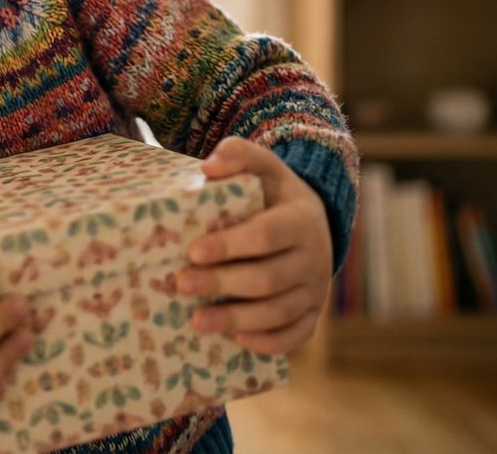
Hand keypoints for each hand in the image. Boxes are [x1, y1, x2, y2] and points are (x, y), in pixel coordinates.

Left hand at [178, 136, 333, 353]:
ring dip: (238, 319)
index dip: (230, 245)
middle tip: (181, 284)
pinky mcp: (313, 313)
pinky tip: (238, 341)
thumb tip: (209, 168)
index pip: (266, 236)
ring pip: (279, 311)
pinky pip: (297, 335)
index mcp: (300, 220)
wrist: (313, 220)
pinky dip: (270, 342)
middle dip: (222, 284)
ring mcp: (315, 289)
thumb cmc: (273, 193)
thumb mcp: (262, 166)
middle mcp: (314, 257)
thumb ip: (238, 155)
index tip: (193, 251)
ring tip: (196, 321)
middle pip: (268, 278)